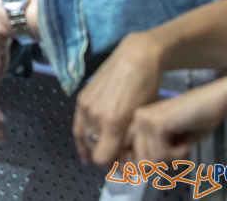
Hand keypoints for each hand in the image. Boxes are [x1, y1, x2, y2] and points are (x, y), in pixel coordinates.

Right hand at [73, 30, 165, 165]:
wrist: (135, 58)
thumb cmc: (148, 88)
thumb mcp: (144, 117)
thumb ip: (131, 139)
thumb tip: (126, 157)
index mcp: (113, 122)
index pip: (103, 158)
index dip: (114, 165)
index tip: (124, 167)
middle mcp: (94, 115)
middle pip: (94, 149)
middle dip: (106, 158)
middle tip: (118, 160)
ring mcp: (85, 105)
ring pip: (86, 138)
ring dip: (95, 147)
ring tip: (105, 151)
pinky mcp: (81, 98)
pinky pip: (78, 125)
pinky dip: (83, 138)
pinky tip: (87, 146)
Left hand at [127, 72, 226, 163]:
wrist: (213, 103)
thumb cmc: (197, 122)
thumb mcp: (172, 142)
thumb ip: (156, 153)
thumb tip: (142, 171)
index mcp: (138, 123)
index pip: (132, 155)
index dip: (147, 167)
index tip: (163, 166)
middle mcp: (137, 119)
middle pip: (141, 161)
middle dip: (163, 164)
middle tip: (179, 154)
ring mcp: (145, 120)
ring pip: (152, 159)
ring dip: (173, 159)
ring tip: (184, 145)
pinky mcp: (157, 124)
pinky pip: (162, 154)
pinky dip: (179, 154)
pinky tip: (187, 143)